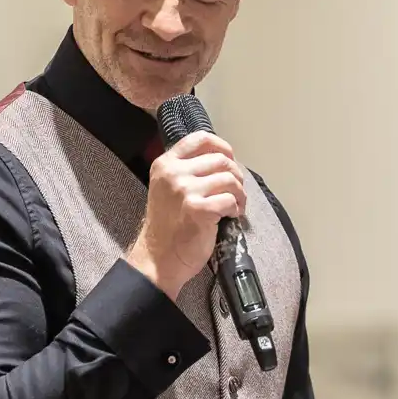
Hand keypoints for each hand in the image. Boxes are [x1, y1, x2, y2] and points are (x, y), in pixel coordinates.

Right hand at [123, 130, 246, 299]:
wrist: (158, 259)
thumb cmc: (168, 225)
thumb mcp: (168, 188)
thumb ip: (187, 170)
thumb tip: (223, 160)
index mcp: (165, 164)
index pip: (200, 139)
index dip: (222, 147)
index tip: (230, 160)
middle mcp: (173, 173)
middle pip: (221, 160)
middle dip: (235, 176)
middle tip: (235, 192)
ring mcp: (185, 190)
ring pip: (229, 179)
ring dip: (239, 194)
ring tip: (235, 206)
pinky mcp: (198, 209)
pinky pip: (230, 200)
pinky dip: (236, 209)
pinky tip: (231, 217)